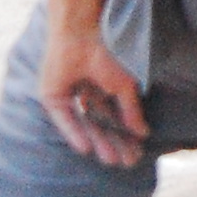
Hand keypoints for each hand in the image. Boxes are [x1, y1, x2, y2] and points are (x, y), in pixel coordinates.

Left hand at [39, 25, 149, 167]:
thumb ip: (131, 110)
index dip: (127, 134)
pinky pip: (65, 120)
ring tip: (109, 159)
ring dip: (97, 141)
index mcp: (105, 83)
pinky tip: (86, 149)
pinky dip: (74, 134)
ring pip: (85, 124)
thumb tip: (143, 133)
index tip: (138, 152)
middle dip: (114, 142)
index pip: (116, 115)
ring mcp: (70, 94)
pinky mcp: (53, 97)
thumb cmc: (106, 52)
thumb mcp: (124, 85)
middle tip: (125, 161)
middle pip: (102, 123)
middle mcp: (87, 90)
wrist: (79, 35)